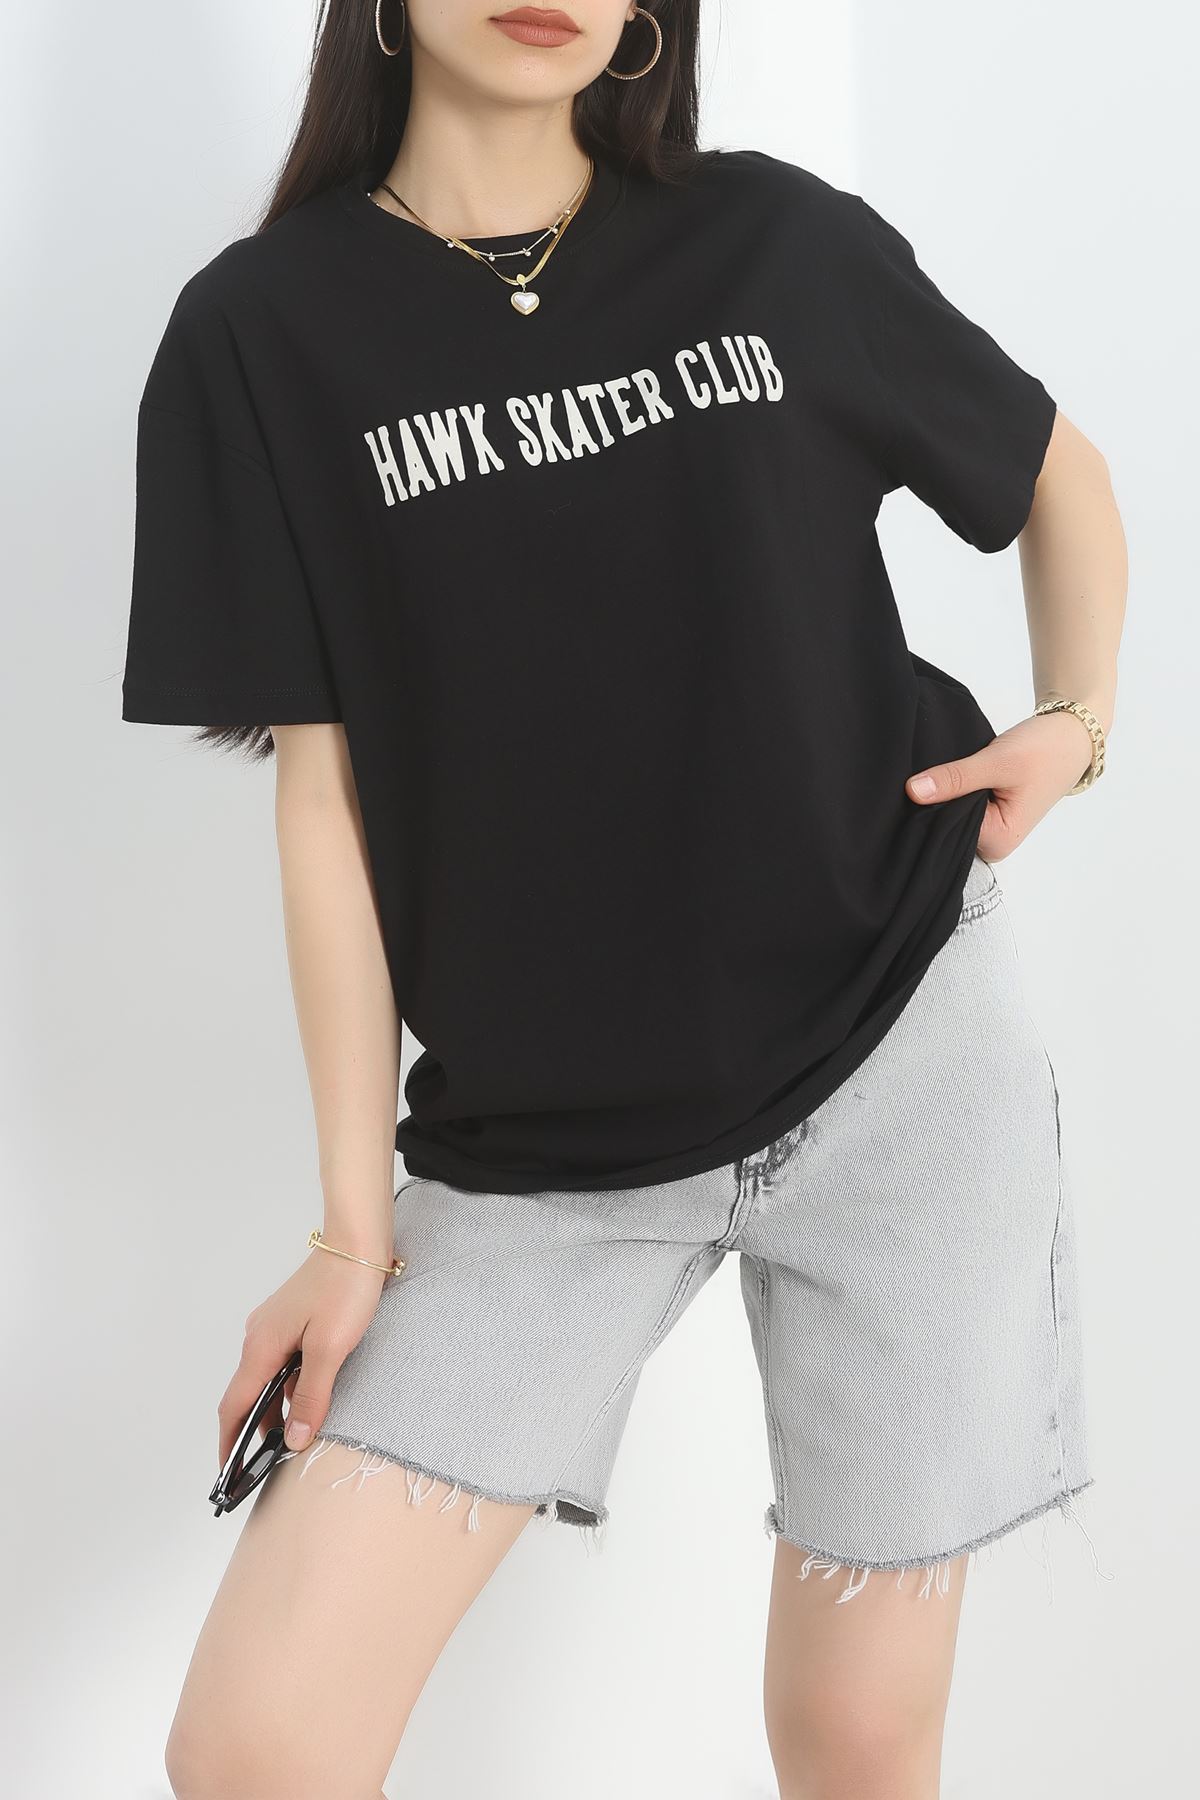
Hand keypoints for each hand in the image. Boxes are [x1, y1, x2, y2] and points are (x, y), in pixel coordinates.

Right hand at [216, 1238, 391, 1468]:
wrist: (357, 1243)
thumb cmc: (344, 1289)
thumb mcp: (330, 1349)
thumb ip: (310, 1397)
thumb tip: (293, 1440)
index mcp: (261, 1347)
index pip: (234, 1407)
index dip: (229, 1444)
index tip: (228, 1475)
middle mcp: (259, 1338)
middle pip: (247, 1395)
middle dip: (253, 1432)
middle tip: (266, 1465)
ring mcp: (274, 1327)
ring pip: (267, 1379)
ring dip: (276, 1408)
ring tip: (295, 1437)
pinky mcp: (290, 1320)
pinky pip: (281, 1363)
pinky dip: (289, 1386)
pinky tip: (311, 1396)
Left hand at [905, 709, 1094, 860]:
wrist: (1071, 735)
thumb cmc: (1044, 751)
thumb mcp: (997, 762)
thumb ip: (956, 778)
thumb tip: (913, 790)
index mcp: (998, 841)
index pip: (946, 830)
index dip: (929, 806)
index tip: (913, 784)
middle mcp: (993, 843)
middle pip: (946, 825)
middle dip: (935, 800)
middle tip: (921, 772)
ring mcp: (990, 829)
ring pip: (951, 813)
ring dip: (944, 793)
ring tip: (936, 770)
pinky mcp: (988, 814)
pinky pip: (959, 805)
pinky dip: (953, 789)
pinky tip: (947, 774)